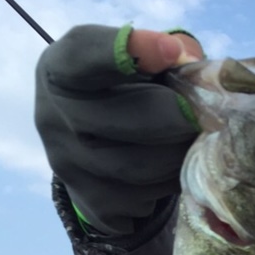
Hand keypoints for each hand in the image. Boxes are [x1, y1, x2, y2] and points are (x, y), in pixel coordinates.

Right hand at [35, 24, 203, 235]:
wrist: (96, 146)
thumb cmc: (127, 90)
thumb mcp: (138, 61)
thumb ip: (167, 52)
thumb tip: (197, 68)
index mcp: (60, 69)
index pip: (85, 54)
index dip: (128, 50)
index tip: (171, 51)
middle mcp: (52, 118)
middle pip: (125, 119)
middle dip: (176, 118)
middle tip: (203, 116)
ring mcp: (67, 167)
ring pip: (138, 168)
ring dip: (177, 156)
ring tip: (191, 142)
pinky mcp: (90, 203)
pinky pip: (142, 201)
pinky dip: (167, 186)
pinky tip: (171, 171)